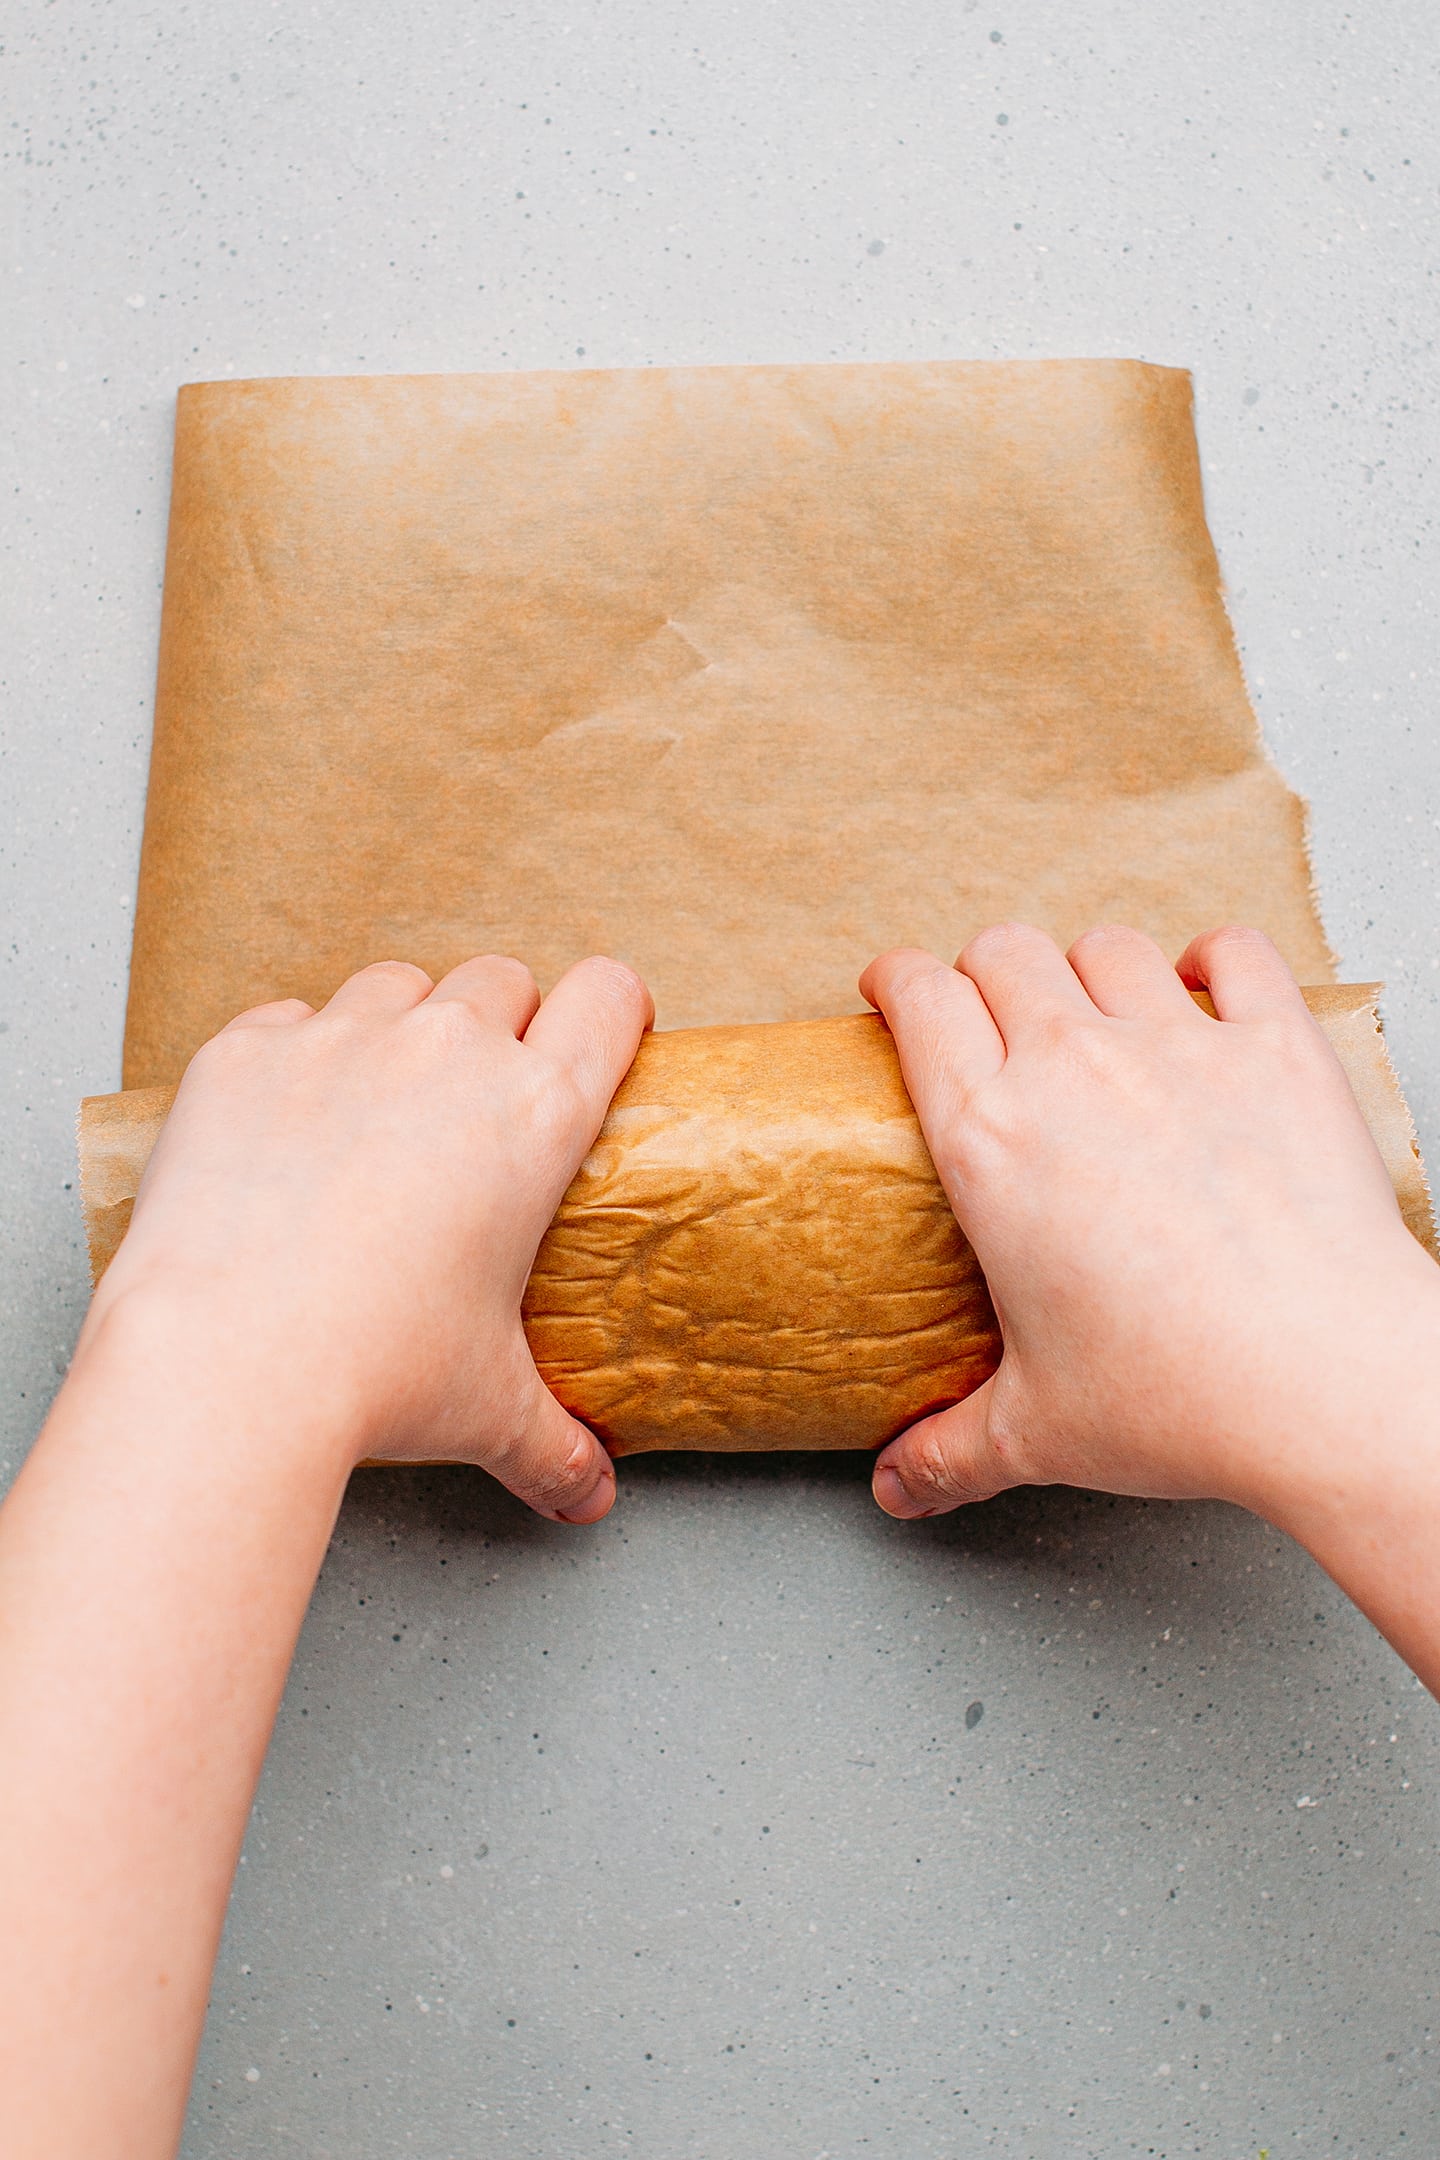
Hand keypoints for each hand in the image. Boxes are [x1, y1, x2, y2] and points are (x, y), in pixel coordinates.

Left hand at [86, 953, 652, 1519]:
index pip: (608, 996)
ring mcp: (340, 1039)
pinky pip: (286, 1019)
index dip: (610, 1009)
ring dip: (397, 1029)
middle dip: (497, 1025)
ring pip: (394, 985)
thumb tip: (591, 1493)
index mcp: (535, 1115)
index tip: (595, 1035)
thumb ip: (555, 1443)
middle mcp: (446, 1052)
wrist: (227, 1362)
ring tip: (375, 1108)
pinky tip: (284, 1129)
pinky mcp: (246, 1051)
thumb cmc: (371, 1374)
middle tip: (471, 1106)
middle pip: (500, 979)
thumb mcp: (490, 1409)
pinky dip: (293, 1058)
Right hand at [860, 923, 1439, 1529]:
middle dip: (985, 971)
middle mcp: (1073, 1070)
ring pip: (1108, 946)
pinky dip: (1214, 958)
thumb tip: (898, 1486)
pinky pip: (1234, 954)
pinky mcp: (1276, 1047)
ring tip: (1095, 1006)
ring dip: (1089, 968)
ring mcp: (1180, 1047)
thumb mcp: (1037, 1430)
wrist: (1325, 1378)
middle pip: (1004, 952)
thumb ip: (950, 1450)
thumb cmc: (1181, 1396)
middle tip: (991, 1012)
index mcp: (989, 1142)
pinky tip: (1205, 983)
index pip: (920, 1003)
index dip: (897, 981)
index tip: (895, 990)